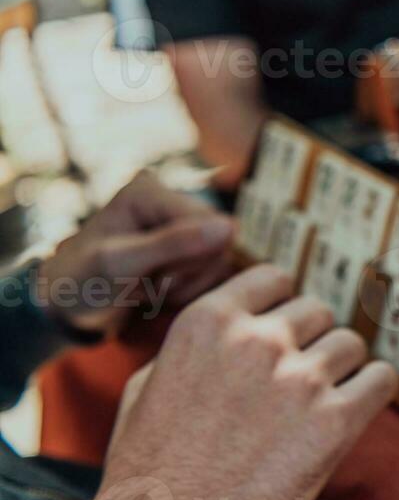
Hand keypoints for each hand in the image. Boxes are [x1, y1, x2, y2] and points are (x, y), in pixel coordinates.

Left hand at [37, 171, 234, 335]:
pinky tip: (160, 292)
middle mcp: (171, 201)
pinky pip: (215, 273)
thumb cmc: (81, 282)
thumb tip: (229, 228)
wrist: (68, 308)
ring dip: (187, 287)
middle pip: (219, 242)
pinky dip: (190, 292)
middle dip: (186, 274)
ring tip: (149, 289)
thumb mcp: (121, 264)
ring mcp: (182, 226)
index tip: (148, 276)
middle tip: (147, 285)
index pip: (210, 223)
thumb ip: (173, 244)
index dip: (189, 258)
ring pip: (220, 261)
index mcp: (150, 192)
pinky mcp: (190, 248)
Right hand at [54, 266, 398, 499]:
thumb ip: (200, 344)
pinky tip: (356, 408)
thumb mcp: (150, 382)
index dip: (282, 307)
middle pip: (318, 312)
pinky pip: (382, 380)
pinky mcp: (336, 421)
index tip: (285, 332)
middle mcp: (257, 341)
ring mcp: (300, 379)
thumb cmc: (150, 467)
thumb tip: (241, 325)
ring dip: (341, 369)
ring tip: (318, 404)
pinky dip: (374, 390)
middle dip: (310, 342)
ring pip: (352, 344)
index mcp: (208, 321)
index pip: (275, 279)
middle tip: (297, 382)